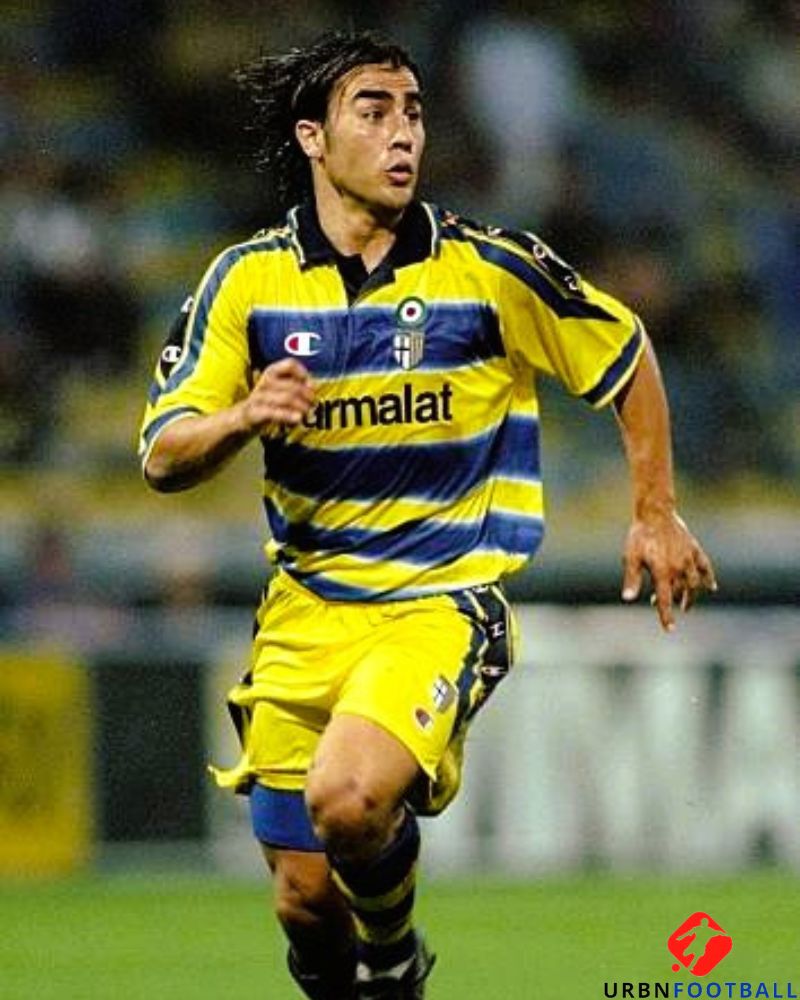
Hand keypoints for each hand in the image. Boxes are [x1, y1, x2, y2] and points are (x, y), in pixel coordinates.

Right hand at [241, 358, 314, 432]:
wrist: (240, 417)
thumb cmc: (266, 402)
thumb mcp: (279, 390)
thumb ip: (295, 386)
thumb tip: (313, 387)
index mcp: (271, 372)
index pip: (290, 364)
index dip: (303, 373)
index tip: (311, 385)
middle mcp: (265, 382)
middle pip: (291, 385)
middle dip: (306, 394)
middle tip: (312, 403)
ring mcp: (258, 397)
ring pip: (285, 398)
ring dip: (300, 406)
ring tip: (306, 412)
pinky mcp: (254, 412)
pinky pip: (273, 412)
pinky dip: (288, 415)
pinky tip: (297, 419)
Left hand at [621, 510, 716, 630]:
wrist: (655, 512)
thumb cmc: (639, 535)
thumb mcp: (631, 557)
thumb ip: (631, 579)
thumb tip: (627, 599)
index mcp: (662, 571)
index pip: (665, 599)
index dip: (667, 616)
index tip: (670, 629)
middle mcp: (678, 567)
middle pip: (680, 592)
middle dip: (674, 603)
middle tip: (664, 606)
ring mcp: (689, 558)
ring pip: (695, 583)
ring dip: (691, 595)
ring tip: (686, 604)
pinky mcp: (694, 549)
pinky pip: (705, 566)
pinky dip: (709, 578)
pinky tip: (712, 587)